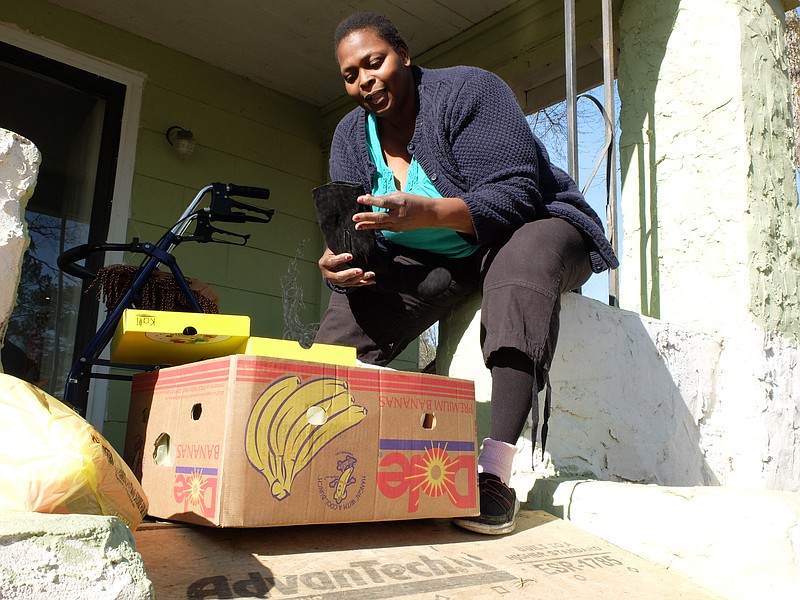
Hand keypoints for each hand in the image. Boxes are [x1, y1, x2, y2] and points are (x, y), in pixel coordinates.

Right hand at [318, 247, 375, 287]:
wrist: (328, 266)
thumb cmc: (331, 254)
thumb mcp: (332, 249)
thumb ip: (339, 247)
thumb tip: (350, 239)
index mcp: (324, 263)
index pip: (332, 261)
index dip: (341, 259)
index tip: (350, 256)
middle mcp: (329, 275)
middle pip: (340, 276)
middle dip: (350, 273)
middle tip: (360, 270)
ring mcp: (337, 282)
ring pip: (349, 282)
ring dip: (361, 278)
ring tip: (371, 274)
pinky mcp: (344, 285)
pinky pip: (355, 285)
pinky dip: (364, 282)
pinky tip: (372, 281)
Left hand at [353, 192, 474, 234]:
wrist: (429, 214)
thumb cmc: (414, 201)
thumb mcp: (400, 195)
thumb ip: (384, 197)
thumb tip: (367, 196)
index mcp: (400, 202)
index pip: (383, 202)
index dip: (371, 200)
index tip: (360, 198)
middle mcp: (398, 214)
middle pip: (380, 216)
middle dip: (366, 217)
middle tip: (354, 217)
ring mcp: (398, 224)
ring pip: (380, 225)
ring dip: (368, 225)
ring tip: (357, 226)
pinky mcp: (398, 230)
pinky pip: (384, 228)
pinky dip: (375, 226)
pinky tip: (366, 226)